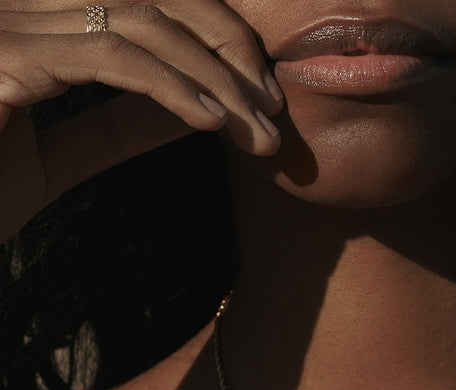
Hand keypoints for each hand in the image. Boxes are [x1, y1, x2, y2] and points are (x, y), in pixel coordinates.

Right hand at [0, 0, 283, 243]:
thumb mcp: (61, 154)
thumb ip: (119, 124)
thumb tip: (195, 106)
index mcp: (33, 16)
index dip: (212, 32)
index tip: (259, 91)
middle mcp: (17, 0)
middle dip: (226, 46)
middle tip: (274, 108)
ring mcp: (4, 20)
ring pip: (137, 19)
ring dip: (214, 75)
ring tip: (260, 129)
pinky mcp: (1, 55)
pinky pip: (110, 57)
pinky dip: (173, 87)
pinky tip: (216, 122)